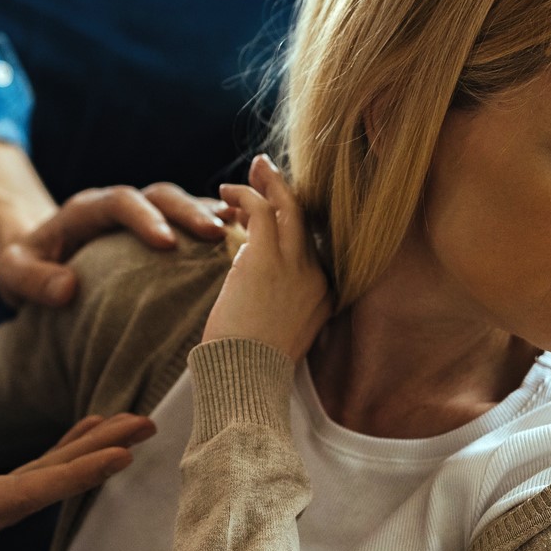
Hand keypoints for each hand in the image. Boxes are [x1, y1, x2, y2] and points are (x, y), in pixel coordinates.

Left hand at [0, 181, 228, 307]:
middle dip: (190, 211)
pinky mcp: (160, 228)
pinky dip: (219, 227)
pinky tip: (247, 243)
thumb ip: (31, 280)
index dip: (143, 218)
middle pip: (160, 195)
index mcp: (85, 210)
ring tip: (245, 232)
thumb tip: (67, 288)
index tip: (166, 245)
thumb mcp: (11, 274)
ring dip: (213, 214)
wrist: (34, 256)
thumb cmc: (24, 267)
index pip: (118, 202)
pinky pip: (193, 220)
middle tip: (217, 235)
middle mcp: (119, 205)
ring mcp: (144, 214)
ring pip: (184, 202)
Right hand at [0, 398, 155, 550]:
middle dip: (97, 457)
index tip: (123, 450)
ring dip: (79, 459)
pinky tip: (72, 442)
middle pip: (46, 490)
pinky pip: (20, 490)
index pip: (28, 490)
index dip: (78, 470)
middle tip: (147, 424)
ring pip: (37, 491)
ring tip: (122, 427)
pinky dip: (52, 465)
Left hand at [202, 155, 331, 360]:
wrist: (247, 380)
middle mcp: (316, 275)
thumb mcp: (277, 334)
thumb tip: (253, 283)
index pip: (312, 244)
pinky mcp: (265, 259)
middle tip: (266, 169)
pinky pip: (260, 210)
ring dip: (267, 184)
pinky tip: (226, 194)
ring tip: (250, 172)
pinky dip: (245, 195)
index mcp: (324, 295)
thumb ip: (277, 304)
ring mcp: (295, 265)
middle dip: (286, 190)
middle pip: (306, 218)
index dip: (292, 220)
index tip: (272, 206)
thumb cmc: (251, 366)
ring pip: (288, 206)